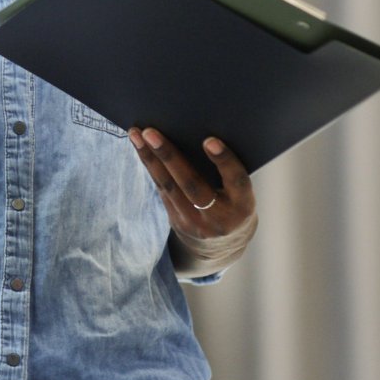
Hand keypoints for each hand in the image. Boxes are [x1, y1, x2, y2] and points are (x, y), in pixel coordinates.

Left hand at [128, 127, 257, 275]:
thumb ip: (228, 172)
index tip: (209, 140)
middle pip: (191, 184)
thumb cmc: (234, 205)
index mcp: (243, 206)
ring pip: (169, 187)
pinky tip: (140, 148)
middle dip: (169, 156)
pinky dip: (151, 166)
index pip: (236, 181)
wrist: (222, 246)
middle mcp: (219, 218)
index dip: (224, 161)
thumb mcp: (241, 193)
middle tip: (150, 133)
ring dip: (150, 158)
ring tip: (136, 135)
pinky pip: (162, 189)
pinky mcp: (176, 221)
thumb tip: (201, 135)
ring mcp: (195, 223)